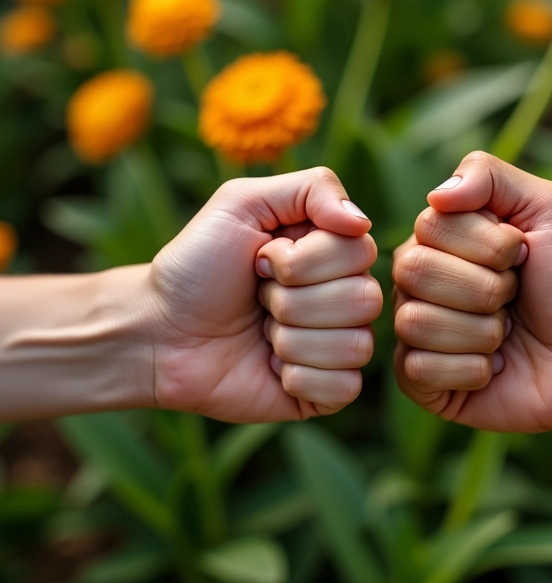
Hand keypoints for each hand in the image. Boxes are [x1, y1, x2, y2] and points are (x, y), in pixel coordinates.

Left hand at [143, 168, 382, 422]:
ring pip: (354, 345)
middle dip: (293, 300)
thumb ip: (313, 189)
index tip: (260, 260)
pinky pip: (344, 388)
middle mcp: (345, 297)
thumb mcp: (242, 203)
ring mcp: (336, 347)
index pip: (361, 252)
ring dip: (292, 339)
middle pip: (363, 299)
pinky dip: (300, 378)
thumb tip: (363, 221)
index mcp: (334, 252)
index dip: (304, 261)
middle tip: (258, 298)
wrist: (158, 332)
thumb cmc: (198, 264)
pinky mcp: (324, 393)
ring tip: (261, 333)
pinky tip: (271, 367)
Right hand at [393, 151, 551, 432]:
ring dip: (481, 332)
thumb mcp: (548, 208)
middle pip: (414, 273)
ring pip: (416, 322)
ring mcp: (418, 334)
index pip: (430, 226)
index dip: (487, 245)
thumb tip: (436, 194)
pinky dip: (472, 371)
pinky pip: (418, 371)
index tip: (522, 257)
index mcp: (439, 239)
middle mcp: (418, 284)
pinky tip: (495, 369)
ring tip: (507, 335)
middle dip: (485, 288)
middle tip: (514, 298)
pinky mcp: (424, 384)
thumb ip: (490, 176)